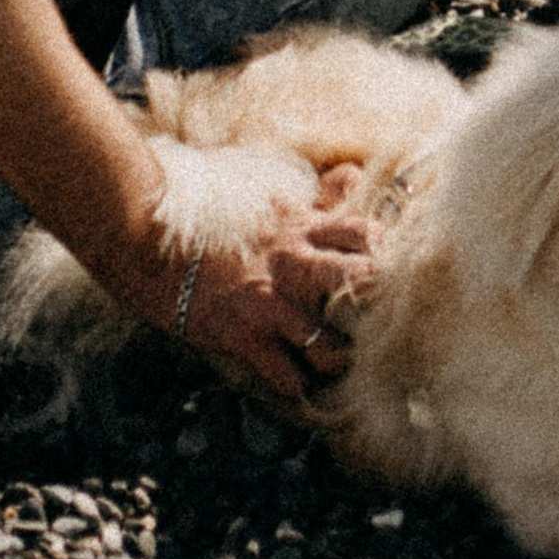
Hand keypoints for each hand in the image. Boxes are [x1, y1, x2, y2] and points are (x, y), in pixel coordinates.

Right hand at [149, 163, 386, 409]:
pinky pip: (284, 373)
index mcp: (302, 228)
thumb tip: (355, 173)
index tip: (400, 270)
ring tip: (341, 365)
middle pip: (358, 282)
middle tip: (387, 324)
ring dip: (338, 359)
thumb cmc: (219, 228)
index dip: (388, 253)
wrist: (157, 248)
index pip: (364, 233)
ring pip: (328, 343)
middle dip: (378, 305)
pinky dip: (295, 384)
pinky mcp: (246, 334)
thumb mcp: (274, 204)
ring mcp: (271, 302)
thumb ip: (318, 198)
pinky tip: (297, 385)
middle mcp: (294, 263)